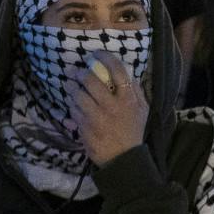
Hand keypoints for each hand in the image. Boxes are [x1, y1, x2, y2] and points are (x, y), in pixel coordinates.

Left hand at [70, 50, 147, 165]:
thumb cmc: (133, 131)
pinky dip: (72, 105)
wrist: (124, 158)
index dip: (105, 58)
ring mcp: (97, 118)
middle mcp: (112, 107)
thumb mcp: (142, 109)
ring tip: (70, 86)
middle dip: (80, 73)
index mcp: (128, 99)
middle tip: (76, 72)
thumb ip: (135, 90)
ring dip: (72, 88)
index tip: (96, 54)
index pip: (117, 71)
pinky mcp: (85, 129)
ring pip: (78, 95)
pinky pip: (73, 111)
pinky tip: (73, 104)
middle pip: (91, 81)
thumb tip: (125, 72)